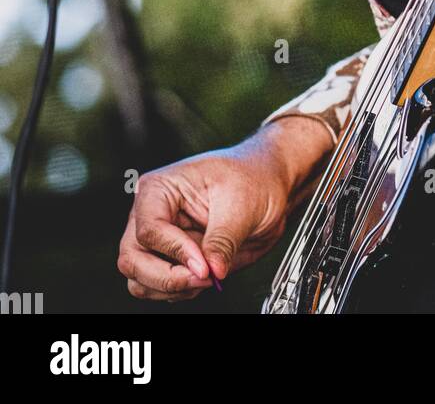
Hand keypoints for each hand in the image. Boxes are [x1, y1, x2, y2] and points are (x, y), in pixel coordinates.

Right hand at [117, 116, 331, 301]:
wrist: (267, 185)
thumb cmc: (252, 178)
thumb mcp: (242, 204)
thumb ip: (222, 240)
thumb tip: (211, 270)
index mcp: (159, 188)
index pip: (148, 230)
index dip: (175, 252)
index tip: (204, 264)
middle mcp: (149, 214)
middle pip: (132, 259)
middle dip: (166, 276)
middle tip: (204, 276)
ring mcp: (158, 239)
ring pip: (139, 279)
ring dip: (172, 288)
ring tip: (210, 275)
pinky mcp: (170, 259)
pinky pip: (158, 288)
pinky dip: (181, 291)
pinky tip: (208, 276)